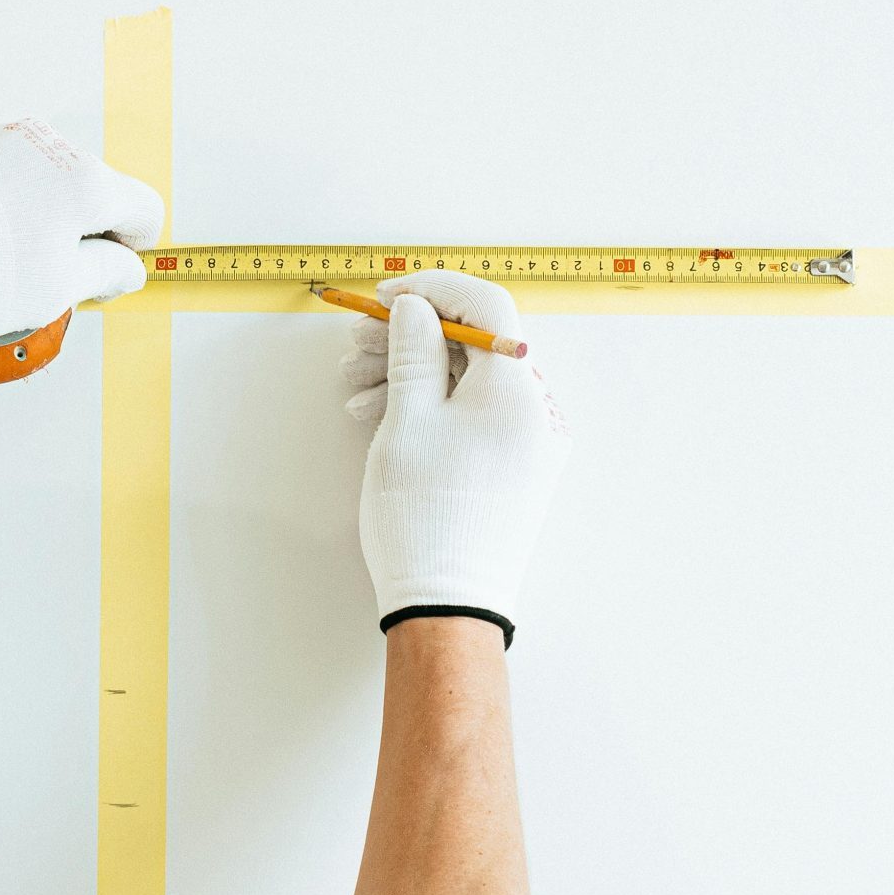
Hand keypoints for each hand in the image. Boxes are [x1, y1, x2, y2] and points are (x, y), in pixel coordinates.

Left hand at [0, 118, 163, 341]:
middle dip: (85, 232)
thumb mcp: (58, 290)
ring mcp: (5, 137)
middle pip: (96, 190)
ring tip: (4, 260)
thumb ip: (107, 273)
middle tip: (48, 277)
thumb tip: (126, 267)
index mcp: (86, 178)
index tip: (101, 276)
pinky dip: (10, 203)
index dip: (132, 251)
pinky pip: (10, 172)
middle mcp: (50, 144)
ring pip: (50, 180)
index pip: (144, 209)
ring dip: (45, 217)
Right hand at [349, 269, 569, 641]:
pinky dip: (437, 408)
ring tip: (356, 392)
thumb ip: (413, 353)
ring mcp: (531, 442)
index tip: (387, 297)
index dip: (433, 290)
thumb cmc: (424, 517)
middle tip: (358, 346)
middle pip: (476, 345)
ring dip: (415, 375)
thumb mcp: (407, 422)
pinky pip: (480, 416)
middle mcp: (537, 410)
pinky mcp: (518, 468)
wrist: (448, 604)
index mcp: (517, 390)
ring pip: (472, 382)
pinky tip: (386, 418)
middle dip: (412, 337)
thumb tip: (416, 310)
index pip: (486, 306)